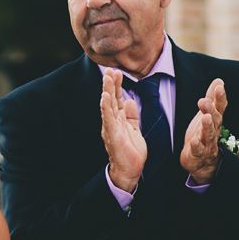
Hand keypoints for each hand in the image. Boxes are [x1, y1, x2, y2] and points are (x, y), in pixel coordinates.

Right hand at [100, 69, 144, 191]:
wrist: (129, 170)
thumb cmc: (131, 152)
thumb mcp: (134, 129)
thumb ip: (131, 115)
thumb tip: (129, 101)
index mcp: (118, 119)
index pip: (116, 99)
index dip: (117, 85)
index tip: (117, 71)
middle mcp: (112, 121)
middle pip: (111, 99)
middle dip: (110, 83)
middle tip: (110, 69)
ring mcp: (110, 127)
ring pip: (108, 105)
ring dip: (107, 90)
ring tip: (107, 77)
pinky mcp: (112, 134)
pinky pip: (108, 118)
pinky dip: (105, 107)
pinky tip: (104, 97)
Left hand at [180, 77, 226, 183]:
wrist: (202, 162)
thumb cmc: (204, 134)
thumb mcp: (207, 114)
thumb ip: (212, 98)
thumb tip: (219, 80)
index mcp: (215, 120)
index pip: (219, 107)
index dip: (220, 97)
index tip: (219, 86)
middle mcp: (213, 131)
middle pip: (215, 120)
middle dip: (211, 110)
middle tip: (204, 101)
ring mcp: (206, 144)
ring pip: (209, 135)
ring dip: (207, 126)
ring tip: (205, 118)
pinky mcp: (197, 155)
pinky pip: (198, 151)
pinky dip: (197, 146)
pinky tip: (194, 141)